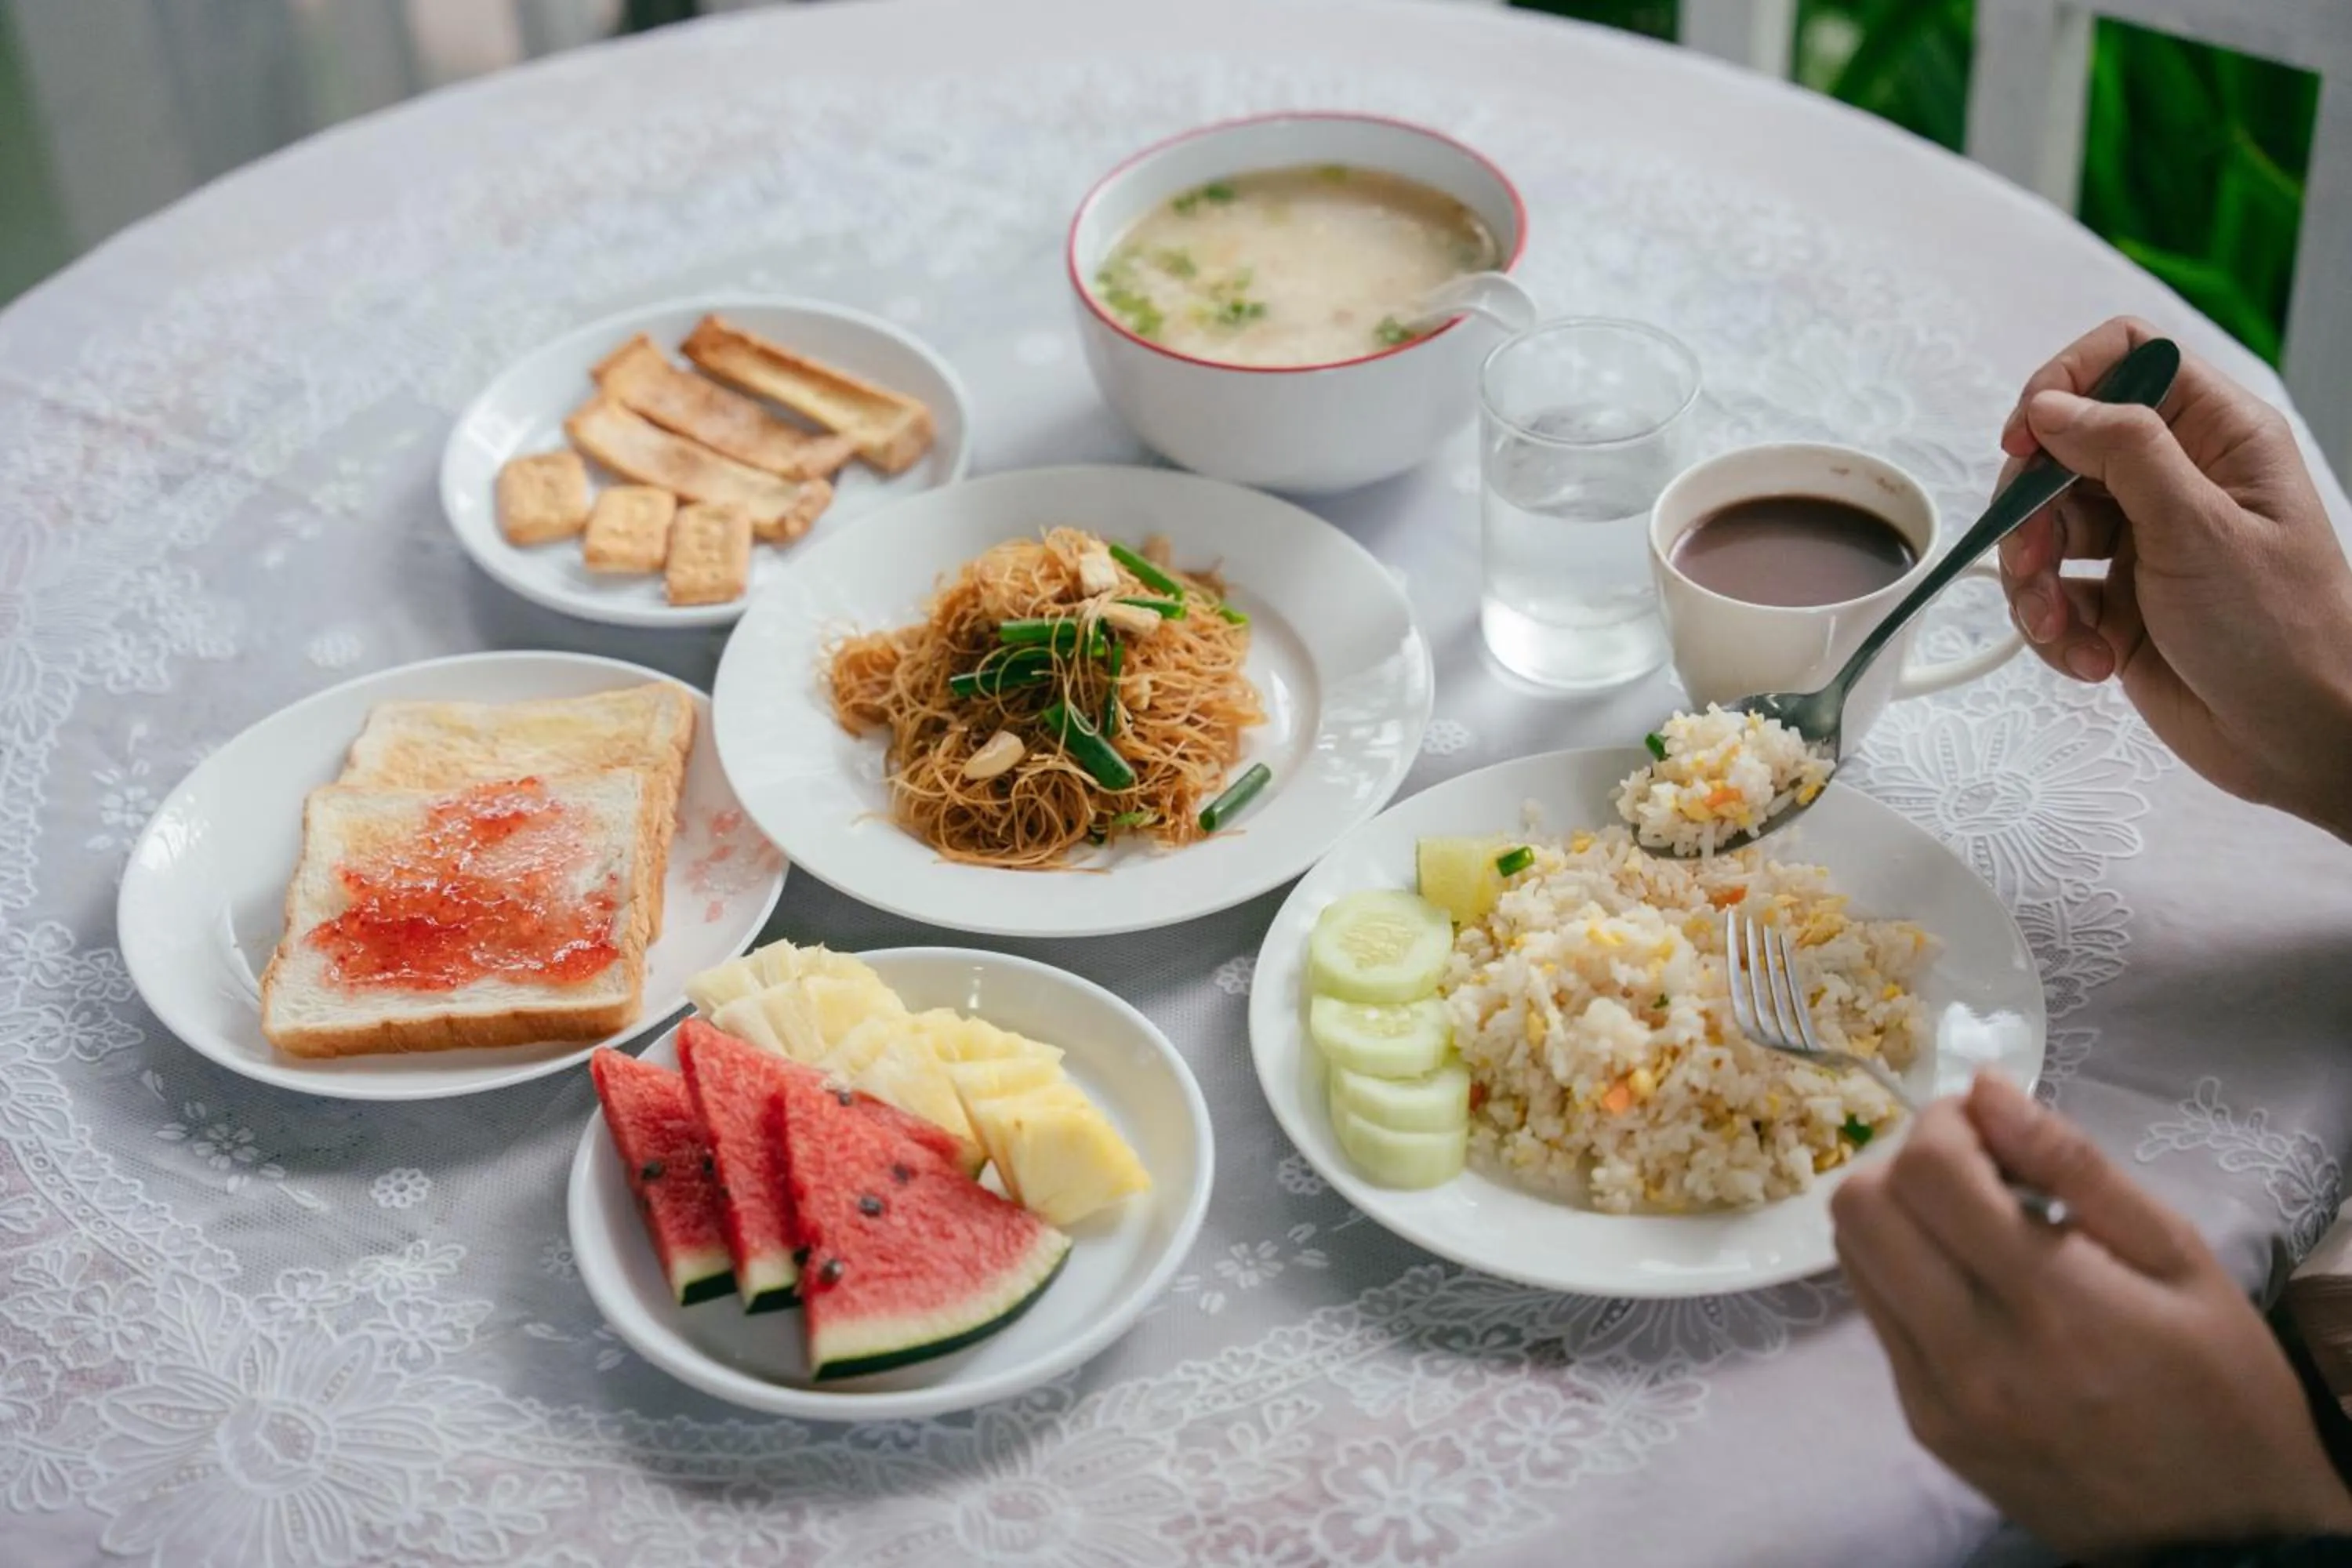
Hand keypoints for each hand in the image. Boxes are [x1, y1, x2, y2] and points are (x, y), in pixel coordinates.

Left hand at [1832, 1074, 2351, 1558]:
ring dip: (1895, 1215)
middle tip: (1972, 1168)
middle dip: (1906, 1161)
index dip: (1944, 1123)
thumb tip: (1986, 1088)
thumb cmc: (2222, 1389)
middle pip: (1860, 1207)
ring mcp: (1936, 1397)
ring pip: (1851, 1258)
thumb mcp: (2180, 1261)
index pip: (1928, 1172)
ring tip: (1971, 1224)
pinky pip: (1875, 1316)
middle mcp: (1972, 1354)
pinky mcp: (1922, 1425)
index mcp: (2050, 1304)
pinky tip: (1969, 1284)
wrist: (2220, 1537)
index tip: (1986, 1124)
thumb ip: (2075, 1167)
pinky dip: (1904, 1274)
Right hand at [1996, 316, 2351, 838]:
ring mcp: (2145, 539)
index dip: (2063, 387)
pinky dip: (2054, 628)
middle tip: (2038, 558)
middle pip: (2063, 452)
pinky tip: (2092, 659)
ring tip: (2062, 627)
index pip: (2125, 360)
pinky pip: (2052, 592)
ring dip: (2035, 581)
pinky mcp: (2118, 599)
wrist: (2298, 741)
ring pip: (2046, 527)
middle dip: (2033, 511)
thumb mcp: (2199, 529)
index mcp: (2216, 438)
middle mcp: (2177, 479)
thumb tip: (2051, 403)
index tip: (2024, 440)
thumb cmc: (2282, 633)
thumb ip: (2123, 452)